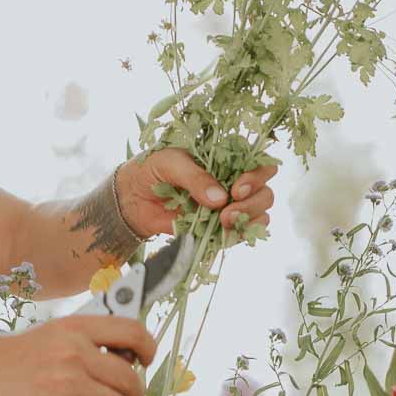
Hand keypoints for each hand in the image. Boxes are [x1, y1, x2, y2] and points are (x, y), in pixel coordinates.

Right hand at [0, 313, 156, 395]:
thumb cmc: (2, 363)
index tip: (147, 359)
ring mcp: (69, 379)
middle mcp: (76, 350)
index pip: (131, 330)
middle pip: (128, 376)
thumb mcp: (44, 337)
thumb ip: (80, 344)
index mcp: (74, 327)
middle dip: (132, 393)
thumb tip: (119, 357)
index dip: (148, 347)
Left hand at [117, 148, 278, 238]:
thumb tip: (220, 199)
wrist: (131, 198)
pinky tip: (221, 233)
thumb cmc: (151, 169)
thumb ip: (194, 176)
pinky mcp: (218, 227)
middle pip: (265, 193)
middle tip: (227, 212)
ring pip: (259, 215)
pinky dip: (236, 236)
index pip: (261, 164)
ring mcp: (229, 207)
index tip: (236, 188)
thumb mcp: (169, 163)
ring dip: (247, 221)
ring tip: (222, 222)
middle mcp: (234, 182)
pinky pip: (239, 234)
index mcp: (228, 159)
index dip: (258, 176)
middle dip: (252, 204)